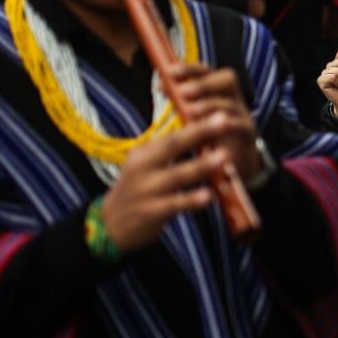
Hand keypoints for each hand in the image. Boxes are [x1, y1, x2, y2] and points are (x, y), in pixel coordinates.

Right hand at [101, 115, 238, 250]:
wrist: (110, 224)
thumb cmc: (139, 189)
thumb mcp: (147, 166)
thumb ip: (171, 152)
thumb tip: (205, 133)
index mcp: (145, 152)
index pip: (174, 134)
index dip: (198, 124)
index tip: (221, 114)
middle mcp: (143, 166)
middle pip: (174, 145)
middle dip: (201, 132)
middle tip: (226, 121)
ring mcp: (146, 189)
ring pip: (177, 175)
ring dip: (201, 165)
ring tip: (224, 157)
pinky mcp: (150, 212)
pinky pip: (174, 204)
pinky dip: (191, 200)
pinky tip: (209, 196)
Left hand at [167, 63, 260, 179]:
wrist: (232, 165)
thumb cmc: (210, 137)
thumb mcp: (192, 117)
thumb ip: (181, 100)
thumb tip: (162, 84)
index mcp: (218, 92)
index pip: (207, 71)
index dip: (190, 69)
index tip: (170, 72)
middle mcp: (233, 99)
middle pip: (227, 79)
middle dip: (203, 84)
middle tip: (183, 92)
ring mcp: (243, 115)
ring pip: (231, 103)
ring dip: (210, 105)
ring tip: (190, 112)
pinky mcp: (249, 134)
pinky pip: (242, 125)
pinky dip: (228, 123)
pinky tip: (212, 126)